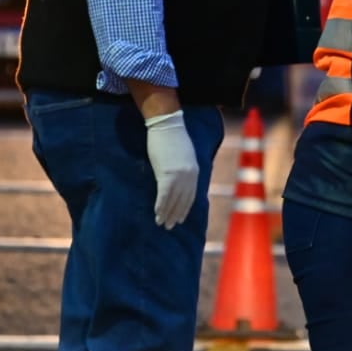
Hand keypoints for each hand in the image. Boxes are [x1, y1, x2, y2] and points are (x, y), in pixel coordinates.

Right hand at [144, 110, 198, 229]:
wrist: (167, 124)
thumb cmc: (172, 138)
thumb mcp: (184, 155)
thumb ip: (184, 168)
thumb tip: (179, 180)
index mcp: (195, 171)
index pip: (191, 195)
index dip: (185, 208)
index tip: (180, 218)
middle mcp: (189, 175)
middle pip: (183, 200)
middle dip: (176, 214)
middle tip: (169, 226)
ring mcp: (179, 176)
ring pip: (173, 200)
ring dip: (167, 213)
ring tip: (161, 223)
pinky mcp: (167, 174)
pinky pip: (164, 195)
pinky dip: (161, 206)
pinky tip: (156, 214)